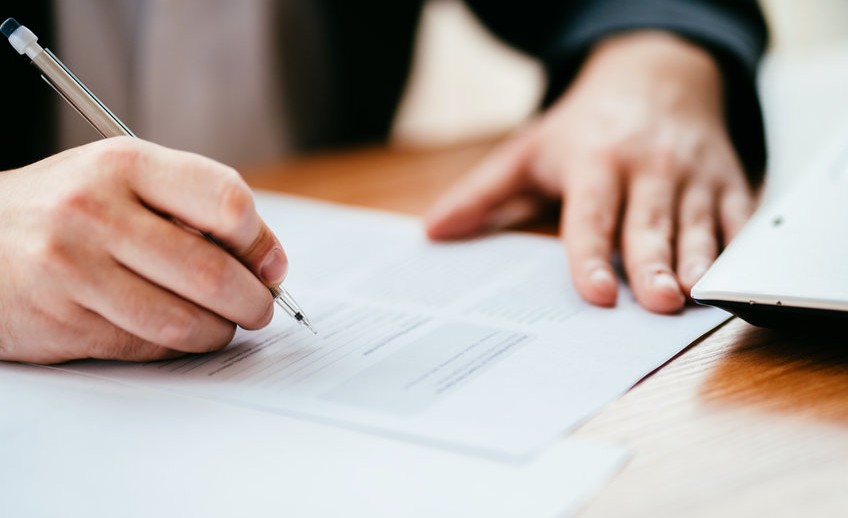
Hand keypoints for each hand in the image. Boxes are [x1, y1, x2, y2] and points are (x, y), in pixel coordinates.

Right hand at [0, 138, 286, 363]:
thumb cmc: (66, 207)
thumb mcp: (123, 178)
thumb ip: (192, 205)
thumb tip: (266, 259)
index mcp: (125, 164)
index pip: (226, 200)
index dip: (261, 241)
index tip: (270, 264)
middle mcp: (97, 212)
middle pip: (211, 272)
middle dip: (252, 301)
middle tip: (260, 308)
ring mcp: (75, 269)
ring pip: (184, 320)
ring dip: (219, 331)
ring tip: (223, 324)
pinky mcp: (63, 320)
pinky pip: (148, 346)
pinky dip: (178, 347)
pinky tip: (180, 334)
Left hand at [426, 32, 754, 313]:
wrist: (657, 76)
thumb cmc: (586, 126)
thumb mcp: (528, 151)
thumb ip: (482, 193)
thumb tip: (432, 231)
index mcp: (594, 162)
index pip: (591, 216)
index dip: (591, 255)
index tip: (594, 292)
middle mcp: (646, 167)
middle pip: (648, 223)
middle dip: (653, 264)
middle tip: (657, 303)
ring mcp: (692, 176)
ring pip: (698, 224)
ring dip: (698, 262)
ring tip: (694, 298)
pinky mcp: (728, 181)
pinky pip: (739, 216)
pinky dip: (738, 247)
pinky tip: (732, 279)